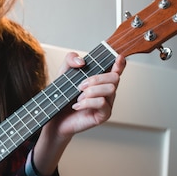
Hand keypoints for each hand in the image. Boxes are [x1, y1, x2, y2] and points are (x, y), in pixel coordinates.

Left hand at [31, 52, 125, 175]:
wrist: (56, 118)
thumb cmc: (62, 97)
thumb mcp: (63, 73)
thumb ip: (70, 60)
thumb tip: (82, 61)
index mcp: (101, 80)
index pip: (117, 69)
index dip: (120, 63)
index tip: (117, 57)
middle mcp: (107, 91)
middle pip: (115, 78)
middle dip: (96, 79)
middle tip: (80, 86)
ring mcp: (107, 103)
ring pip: (111, 89)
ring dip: (91, 91)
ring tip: (78, 98)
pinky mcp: (104, 115)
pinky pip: (102, 103)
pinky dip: (87, 102)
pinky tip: (77, 106)